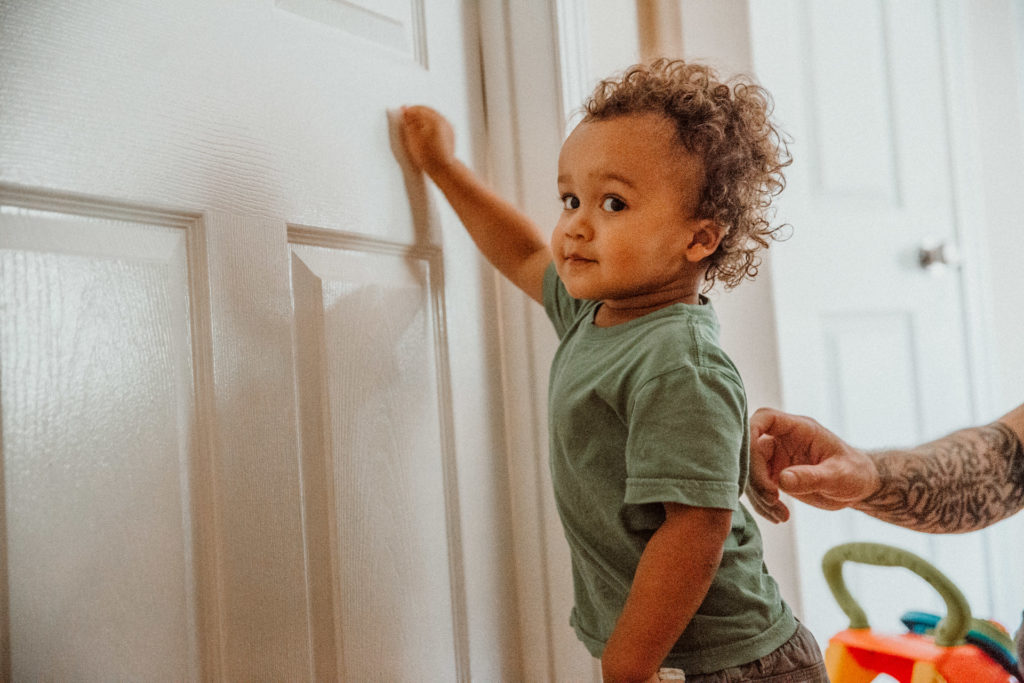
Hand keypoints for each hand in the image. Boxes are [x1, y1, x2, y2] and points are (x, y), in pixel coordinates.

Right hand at [399, 105, 456, 176]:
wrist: (442, 168)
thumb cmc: (428, 157)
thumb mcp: (412, 138)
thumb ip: (408, 121)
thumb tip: (404, 109)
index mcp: (434, 119)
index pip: (418, 109)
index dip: (407, 111)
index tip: (401, 113)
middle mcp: (443, 120)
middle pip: (426, 110)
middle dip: (415, 113)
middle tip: (406, 118)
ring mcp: (448, 126)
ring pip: (432, 115)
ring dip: (422, 118)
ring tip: (413, 126)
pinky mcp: (450, 132)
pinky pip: (438, 122)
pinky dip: (430, 123)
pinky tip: (423, 131)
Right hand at [747, 408, 880, 522]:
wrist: (860, 487)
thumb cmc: (855, 473)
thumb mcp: (839, 476)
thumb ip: (811, 477)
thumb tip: (781, 480)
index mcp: (799, 429)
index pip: (765, 418)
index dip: (750, 433)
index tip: (750, 462)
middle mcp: (783, 440)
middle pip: (752, 449)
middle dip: (756, 477)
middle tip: (771, 499)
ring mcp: (777, 458)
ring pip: (751, 472)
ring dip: (760, 496)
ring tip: (781, 515)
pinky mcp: (776, 475)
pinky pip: (759, 488)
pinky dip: (764, 505)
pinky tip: (779, 516)